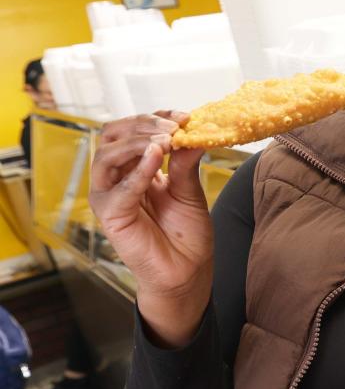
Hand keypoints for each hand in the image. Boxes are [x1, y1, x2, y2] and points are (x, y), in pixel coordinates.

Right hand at [89, 112, 211, 345]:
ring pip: (106, 155)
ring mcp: (110, 195)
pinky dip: (136, 171)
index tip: (184, 116)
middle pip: (113, 135)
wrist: (187, 273)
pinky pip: (117, 188)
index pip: (134, 130)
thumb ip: (185, 164)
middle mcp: (118, 178)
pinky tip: (155, 159)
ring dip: (136, 143)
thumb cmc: (185, 236)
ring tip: (164, 142)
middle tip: (173, 127)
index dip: (156, 119)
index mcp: (137, 168)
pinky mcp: (110, 215)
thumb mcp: (190, 192)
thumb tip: (193, 132)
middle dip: (143, 126)